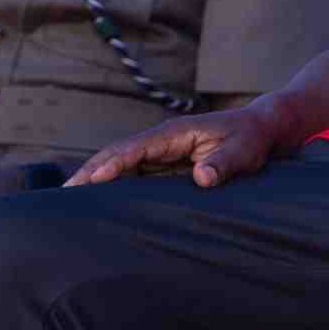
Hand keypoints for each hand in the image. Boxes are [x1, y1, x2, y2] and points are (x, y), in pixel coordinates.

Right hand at [70, 100, 285, 191]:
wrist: (261, 130)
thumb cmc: (250, 139)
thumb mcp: (242, 151)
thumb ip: (222, 164)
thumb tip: (201, 178)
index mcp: (172, 134)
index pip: (134, 149)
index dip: (112, 164)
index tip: (92, 179)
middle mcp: (160, 141)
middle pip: (116, 154)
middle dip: (90, 171)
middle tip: (67, 193)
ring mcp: (160, 152)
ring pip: (120, 164)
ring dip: (96, 178)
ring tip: (74, 199)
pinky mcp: (165, 163)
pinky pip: (133, 173)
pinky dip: (114, 183)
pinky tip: (102, 199)